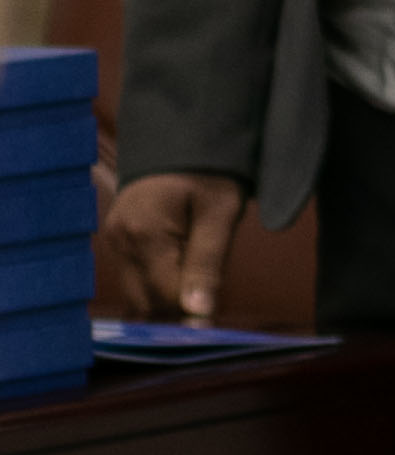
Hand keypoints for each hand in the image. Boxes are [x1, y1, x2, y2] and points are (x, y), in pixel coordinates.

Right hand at [102, 169, 244, 322]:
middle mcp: (119, 241)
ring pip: (138, 294)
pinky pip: (134, 278)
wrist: (185, 137)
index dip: (194, 306)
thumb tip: (197, 317)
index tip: (217, 298)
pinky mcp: (114, 241)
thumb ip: (208, 264)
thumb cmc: (211, 173)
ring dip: (168, 292)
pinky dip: (156, 280)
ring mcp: (112, 241)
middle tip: (208, 280)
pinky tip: (178, 263)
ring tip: (194, 265)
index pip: (166, 297)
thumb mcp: (221, 214)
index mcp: (144, 234)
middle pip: (147, 301)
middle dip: (180, 302)